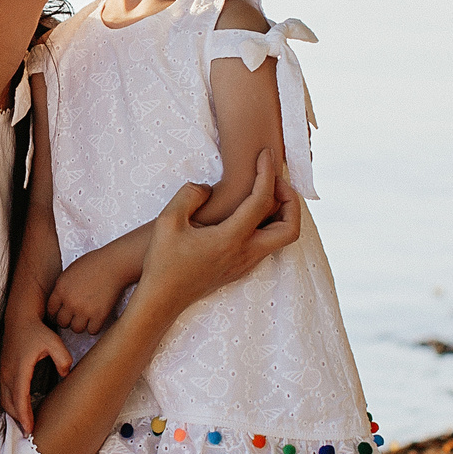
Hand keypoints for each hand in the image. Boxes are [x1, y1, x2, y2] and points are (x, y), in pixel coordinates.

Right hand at [0, 316, 72, 432]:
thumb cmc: (37, 331)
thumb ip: (63, 358)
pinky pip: (4, 394)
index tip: (30, 429)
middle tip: (30, 434)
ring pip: (5, 400)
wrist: (20, 318)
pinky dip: (10, 405)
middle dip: (18, 420)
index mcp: (20, 369)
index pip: (21, 398)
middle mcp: (8, 373)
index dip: (24, 416)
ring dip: (13, 413)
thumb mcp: (54, 342)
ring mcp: (3, 372)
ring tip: (25, 425)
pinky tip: (19, 410)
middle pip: (10, 404)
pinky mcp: (3, 371)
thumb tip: (65, 374)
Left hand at [45, 253, 130, 336]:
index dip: (55, 315)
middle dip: (68, 321)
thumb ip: (62, 287)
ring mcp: (84, 309)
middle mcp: (70, 301)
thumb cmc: (94, 264)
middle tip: (75, 317)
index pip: (50, 311)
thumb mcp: (70, 271)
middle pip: (62, 323)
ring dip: (81, 325)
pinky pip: (92, 331)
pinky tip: (97, 319)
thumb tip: (58, 302)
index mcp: (60, 289)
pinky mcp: (99, 315)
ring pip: (76, 329)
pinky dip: (95, 327)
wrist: (114, 264)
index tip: (61, 315)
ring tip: (86, 318)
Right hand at [134, 150, 299, 314]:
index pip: (262, 200)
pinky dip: (269, 223)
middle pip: (290, 227)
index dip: (267, 172)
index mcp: (231, 239)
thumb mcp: (167, 221)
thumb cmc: (163, 261)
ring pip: (282, 238)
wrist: (162, 299)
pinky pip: (268, 243)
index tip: (265, 154)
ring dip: (282, 213)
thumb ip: (190, 195)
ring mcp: (246, 263)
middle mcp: (246, 253)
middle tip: (274, 181)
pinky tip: (249, 212)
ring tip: (263, 192)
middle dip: (290, 200)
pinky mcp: (241, 268)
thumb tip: (208, 188)